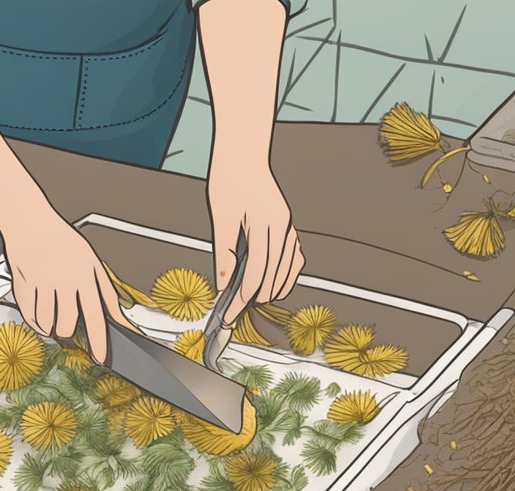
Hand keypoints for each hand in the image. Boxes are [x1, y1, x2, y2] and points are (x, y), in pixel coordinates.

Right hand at [2, 210, 131, 363]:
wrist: (29, 221)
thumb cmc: (62, 239)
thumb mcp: (92, 262)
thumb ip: (106, 292)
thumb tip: (119, 318)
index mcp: (84, 275)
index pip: (95, 317)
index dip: (98, 342)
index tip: (100, 357)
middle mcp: (63, 280)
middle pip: (66, 325)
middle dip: (67, 333)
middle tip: (67, 328)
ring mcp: (41, 282)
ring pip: (45, 323)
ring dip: (49, 328)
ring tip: (51, 319)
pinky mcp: (23, 284)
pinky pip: (28, 314)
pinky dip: (33, 321)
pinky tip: (38, 316)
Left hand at [207, 163, 303, 323]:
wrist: (243, 153)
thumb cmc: (230, 178)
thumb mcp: (220, 219)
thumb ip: (223, 255)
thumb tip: (222, 284)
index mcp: (265, 225)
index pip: (255, 274)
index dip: (242, 298)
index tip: (231, 313)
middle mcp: (282, 227)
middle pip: (274, 276)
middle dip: (256, 297)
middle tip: (237, 309)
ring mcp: (289, 226)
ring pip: (289, 270)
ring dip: (272, 288)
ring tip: (252, 299)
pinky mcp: (288, 225)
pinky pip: (294, 257)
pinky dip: (284, 273)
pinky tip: (271, 281)